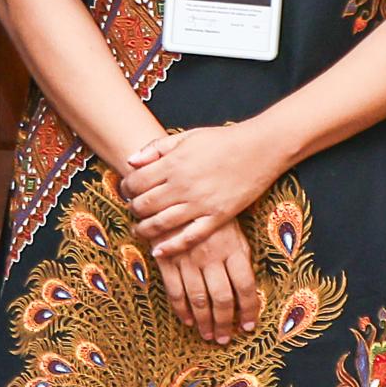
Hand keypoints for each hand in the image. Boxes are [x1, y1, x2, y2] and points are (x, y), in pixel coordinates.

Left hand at [122, 122, 284, 256]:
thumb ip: (157, 148)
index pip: (136, 182)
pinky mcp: (217, 217)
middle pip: (144, 205)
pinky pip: (189, 237)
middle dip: (133, 209)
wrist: (260, 148)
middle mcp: (183, 185)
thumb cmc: (222, 140)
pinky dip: (171, 246)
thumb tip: (130, 161)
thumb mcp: (187, 136)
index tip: (126, 190)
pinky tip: (158, 250)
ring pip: (161, 224)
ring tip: (140, 230)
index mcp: (174, 163)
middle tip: (133, 210)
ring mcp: (200, 204)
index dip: (126, 188)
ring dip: (145, 229)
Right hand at [157, 222, 257, 345]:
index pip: (245, 286)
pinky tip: (188, 321)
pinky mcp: (168, 259)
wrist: (177, 194)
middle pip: (222, 298)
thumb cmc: (211, 215)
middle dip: (224, 323)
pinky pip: (175, 291)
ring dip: (204, 322)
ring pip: (199, 299)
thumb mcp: (234, 231)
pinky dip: (181, 310)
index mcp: (233, 248)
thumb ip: (240, 257)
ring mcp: (188, 259)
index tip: (247, 326)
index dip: (248, 310)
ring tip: (209, 336)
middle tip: (225, 338)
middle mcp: (212, 256)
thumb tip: (248, 291)